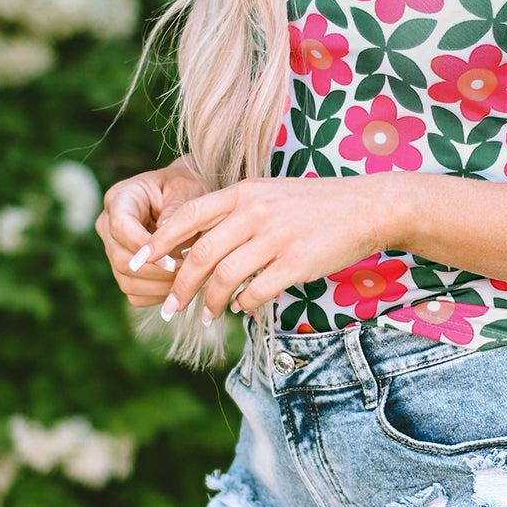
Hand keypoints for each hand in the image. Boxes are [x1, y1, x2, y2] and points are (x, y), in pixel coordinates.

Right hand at [95, 160, 207, 307]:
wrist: (183, 196)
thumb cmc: (185, 187)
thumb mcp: (187, 188)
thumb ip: (177, 209)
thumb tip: (164, 232)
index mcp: (120, 198)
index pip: (121, 228)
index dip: (145, 248)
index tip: (175, 260)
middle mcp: (108, 225)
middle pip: (121, 259)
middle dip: (157, 271)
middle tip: (189, 271)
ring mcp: (112, 249)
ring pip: (126, 280)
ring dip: (159, 286)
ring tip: (188, 278)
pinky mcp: (122, 269)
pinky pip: (134, 293)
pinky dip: (157, 294)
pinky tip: (179, 284)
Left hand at [127, 175, 397, 323]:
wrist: (367, 207)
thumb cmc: (315, 204)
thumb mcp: (270, 194)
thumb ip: (235, 214)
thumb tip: (197, 246)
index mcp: (244, 192)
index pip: (187, 216)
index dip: (158, 243)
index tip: (139, 264)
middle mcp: (256, 212)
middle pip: (200, 254)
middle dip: (179, 286)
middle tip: (169, 307)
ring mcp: (276, 237)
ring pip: (225, 277)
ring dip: (210, 302)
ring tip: (207, 315)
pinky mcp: (296, 262)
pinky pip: (256, 291)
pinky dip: (243, 304)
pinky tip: (243, 307)